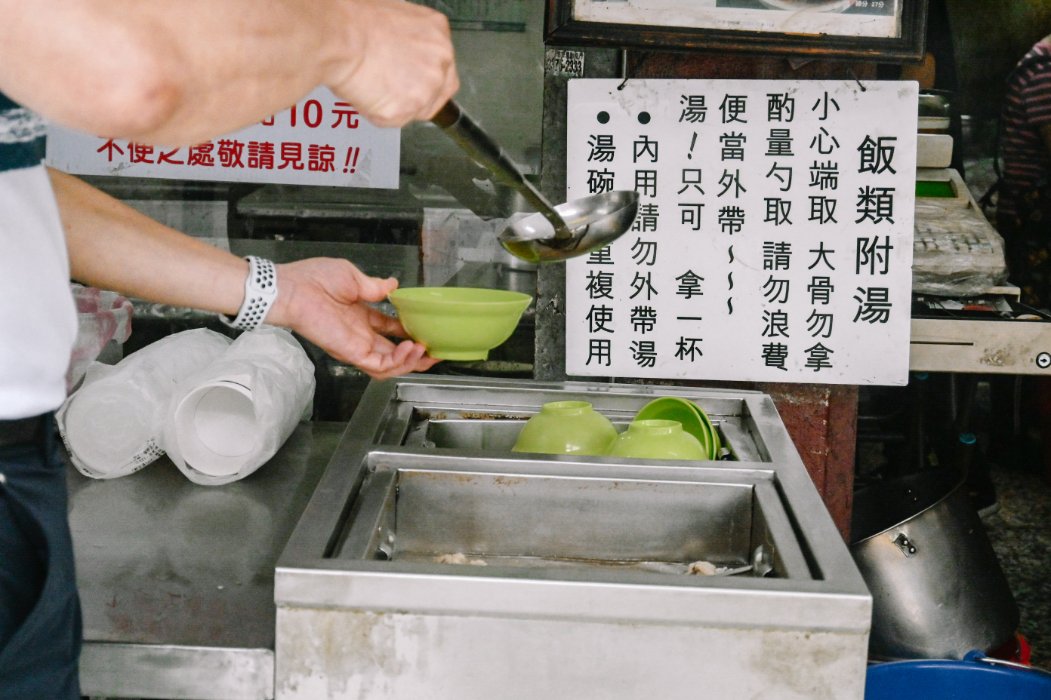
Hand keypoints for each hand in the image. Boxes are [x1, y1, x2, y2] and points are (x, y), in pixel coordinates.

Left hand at [268, 257, 439, 379]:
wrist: (294, 289)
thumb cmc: (314, 279)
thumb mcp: (352, 277)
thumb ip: (374, 286)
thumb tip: (393, 285)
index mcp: (360, 316)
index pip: (390, 329)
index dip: (409, 331)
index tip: (425, 328)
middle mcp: (360, 334)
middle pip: (393, 352)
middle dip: (416, 355)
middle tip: (434, 351)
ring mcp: (356, 346)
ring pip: (390, 365)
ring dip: (411, 361)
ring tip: (426, 351)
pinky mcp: (352, 353)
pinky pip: (380, 365)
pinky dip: (399, 360)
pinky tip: (411, 348)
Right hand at [327, 0, 458, 126]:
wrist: (339, 37)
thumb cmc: (355, 22)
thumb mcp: (395, 16)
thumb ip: (411, 40)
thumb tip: (404, 52)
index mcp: (437, 33)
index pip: (445, 66)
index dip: (427, 76)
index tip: (415, 80)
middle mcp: (440, 62)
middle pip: (439, 91)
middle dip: (418, 95)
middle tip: (394, 90)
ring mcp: (426, 89)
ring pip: (417, 110)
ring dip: (398, 105)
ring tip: (373, 86)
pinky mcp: (406, 111)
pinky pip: (394, 119)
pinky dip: (379, 113)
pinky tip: (366, 93)